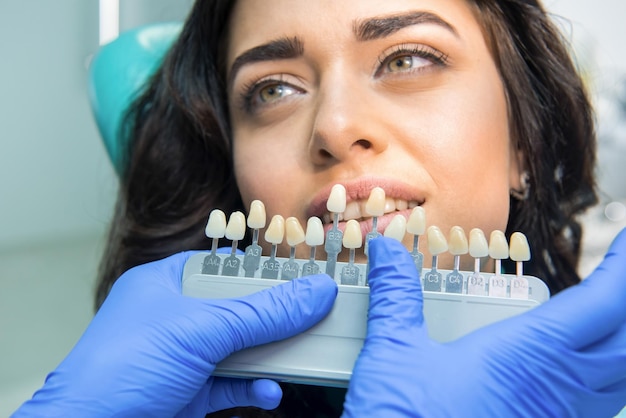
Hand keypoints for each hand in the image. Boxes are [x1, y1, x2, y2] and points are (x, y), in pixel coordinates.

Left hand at [14, 252, 337, 416]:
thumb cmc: (119, 369)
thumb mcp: (200, 331)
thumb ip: (263, 312)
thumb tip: (316, 292)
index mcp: (166, 284)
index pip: (225, 267)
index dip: (264, 268)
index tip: (303, 274)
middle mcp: (175, 317)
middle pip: (239, 310)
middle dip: (275, 318)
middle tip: (314, 315)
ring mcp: (181, 357)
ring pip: (239, 349)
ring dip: (271, 356)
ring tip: (303, 354)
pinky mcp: (187, 393)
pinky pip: (232, 385)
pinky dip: (255, 388)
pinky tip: (270, 390)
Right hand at [343, 231, 625, 417]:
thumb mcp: (394, 353)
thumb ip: (396, 294)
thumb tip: (387, 252)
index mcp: (527, 355)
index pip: (603, 303)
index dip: (623, 268)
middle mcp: (557, 388)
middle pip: (624, 340)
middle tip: (622, 271)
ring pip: (619, 377)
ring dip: (622, 339)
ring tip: (612, 314)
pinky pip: (599, 404)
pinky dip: (609, 376)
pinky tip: (587, 370)